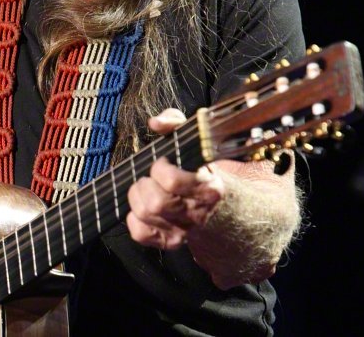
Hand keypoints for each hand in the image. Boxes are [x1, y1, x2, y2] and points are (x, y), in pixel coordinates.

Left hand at [126, 109, 223, 249]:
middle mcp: (197, 214)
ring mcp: (184, 232)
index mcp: (208, 189)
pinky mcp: (170, 242)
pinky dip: (134, 219)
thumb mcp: (197, 144)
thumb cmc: (206, 174)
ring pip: (144, 214)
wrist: (228, 212)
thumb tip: (156, 123)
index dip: (160, 168)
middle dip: (145, 183)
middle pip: (155, 203)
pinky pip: (140, 233)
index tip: (163, 162)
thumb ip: (176, 123)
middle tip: (152, 177)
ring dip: (137, 197)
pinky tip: (144, 209)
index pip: (172, 181)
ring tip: (147, 188)